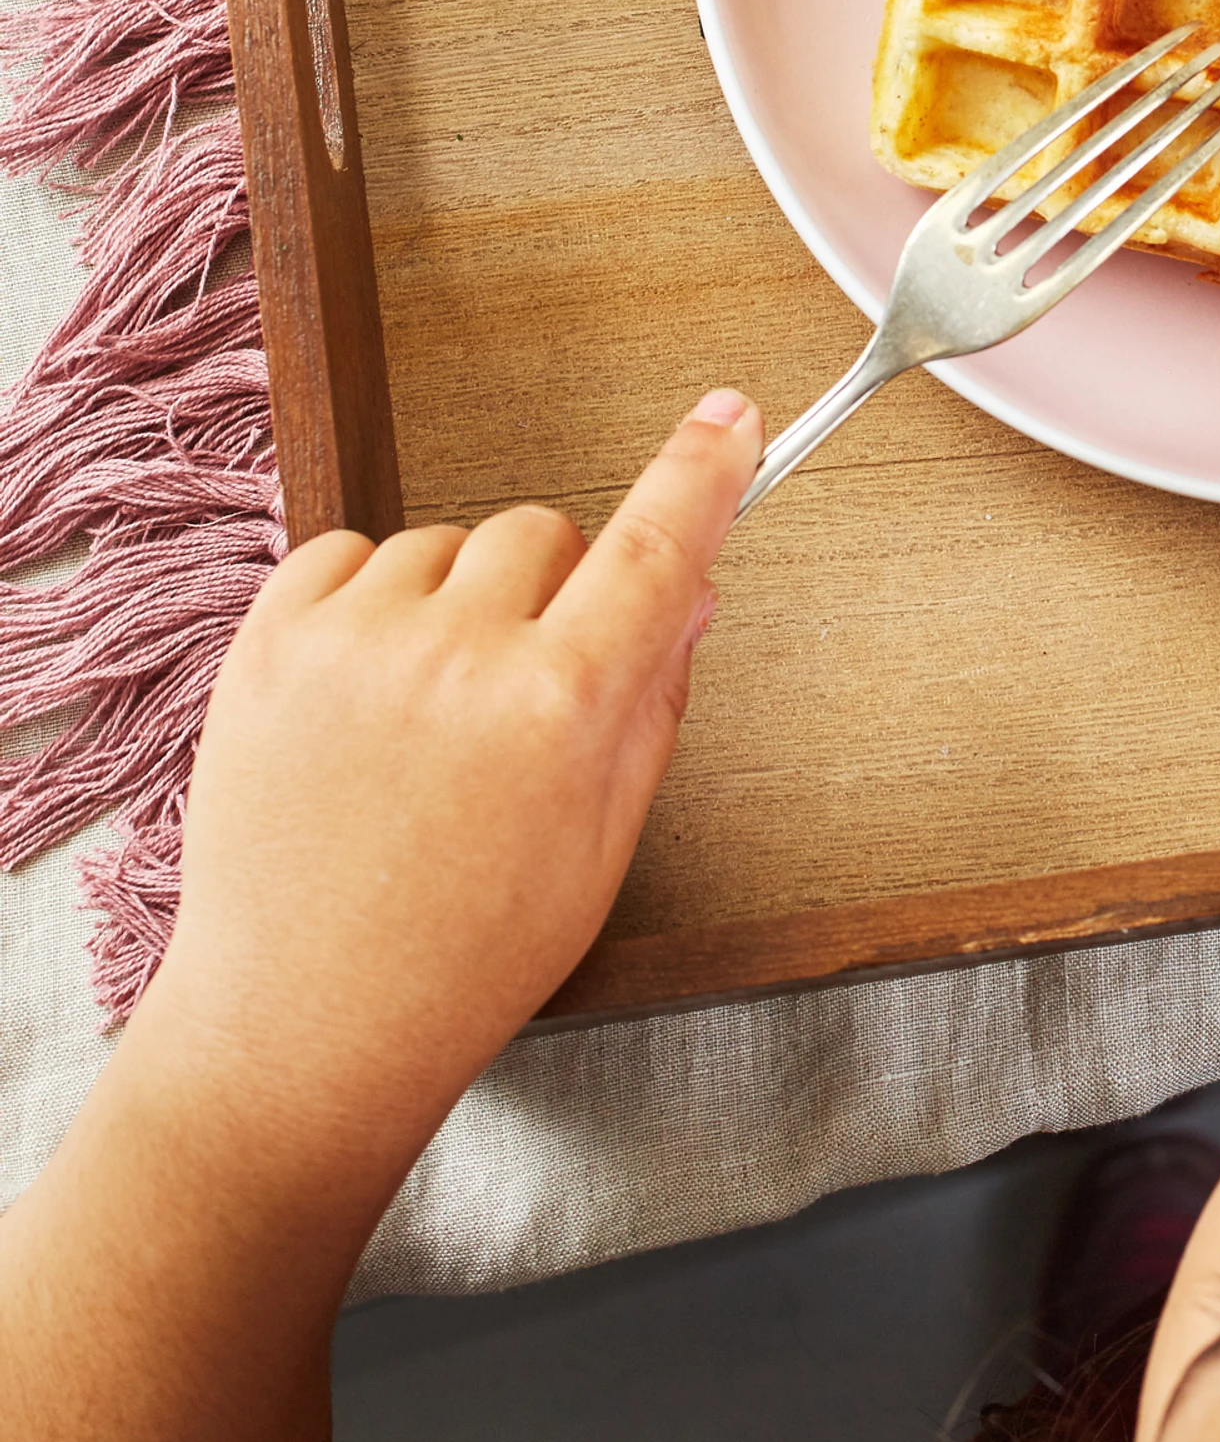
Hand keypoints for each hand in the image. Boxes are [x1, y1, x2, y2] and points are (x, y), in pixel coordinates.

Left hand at [144, 387, 760, 1186]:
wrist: (305, 1022)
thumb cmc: (464, 953)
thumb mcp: (604, 838)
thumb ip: (653, 699)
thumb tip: (685, 595)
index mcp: (561, 708)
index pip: (656, 546)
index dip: (702, 471)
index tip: (728, 418)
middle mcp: (460, 655)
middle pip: (545, 533)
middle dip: (552, 589)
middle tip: (524, 687)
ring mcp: (355, 642)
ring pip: (445, 545)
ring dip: (454, 601)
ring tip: (426, 718)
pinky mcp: (269, 643)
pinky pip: (347, 554)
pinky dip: (369, 601)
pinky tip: (368, 693)